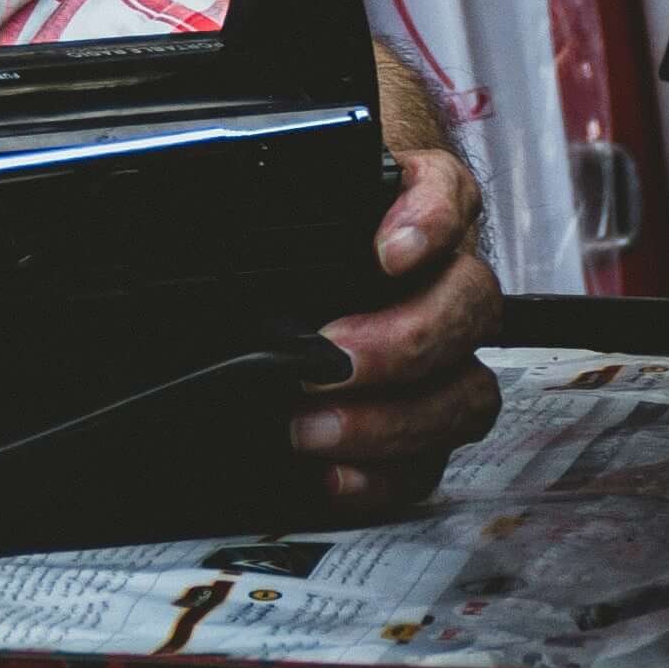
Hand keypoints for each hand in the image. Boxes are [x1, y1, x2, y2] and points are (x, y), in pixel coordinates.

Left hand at [293, 143, 502, 513]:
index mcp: (410, 208)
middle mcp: (441, 279)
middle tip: (334, 360)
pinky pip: (432, 458)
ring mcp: (444, 358)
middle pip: (468, 303)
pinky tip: (336, 474)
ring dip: (395, 419)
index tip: (389, 252)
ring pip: (465, 390)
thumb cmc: (290, 232)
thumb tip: (201, 212)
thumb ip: (269, 202)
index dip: (430, 221)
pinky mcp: (423, 422)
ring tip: (315, 429)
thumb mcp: (272, 203)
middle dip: (404, 340)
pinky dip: (385, 475)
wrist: (285, 271)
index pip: (446, 192)